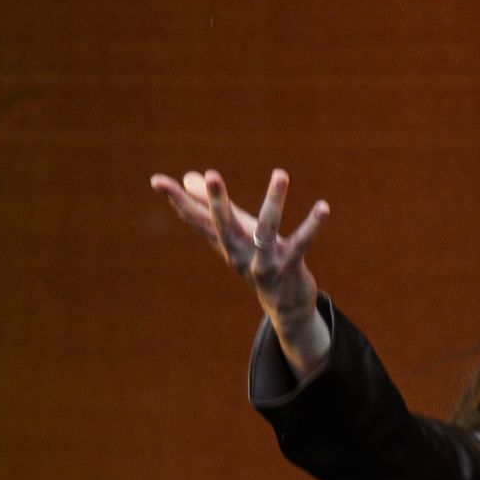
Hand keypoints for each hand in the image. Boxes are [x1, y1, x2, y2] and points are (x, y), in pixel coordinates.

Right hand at [152, 167, 332, 364]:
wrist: (285, 306)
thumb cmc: (258, 259)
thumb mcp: (237, 232)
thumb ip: (212, 205)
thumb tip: (188, 176)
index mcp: (224, 243)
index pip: (195, 218)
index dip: (177, 199)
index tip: (156, 180)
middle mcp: (238, 254)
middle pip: (224, 226)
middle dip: (218, 202)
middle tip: (213, 174)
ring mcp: (262, 263)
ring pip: (266, 230)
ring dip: (274, 202)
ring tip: (281, 173)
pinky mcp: (288, 267)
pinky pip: (301, 244)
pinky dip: (312, 226)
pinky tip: (323, 207)